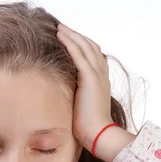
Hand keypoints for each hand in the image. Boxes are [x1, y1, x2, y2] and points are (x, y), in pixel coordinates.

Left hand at [56, 23, 112, 153]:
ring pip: (85, 47)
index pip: (94, 56)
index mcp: (101, 81)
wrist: (98, 133)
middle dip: (76, 36)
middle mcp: (101, 74)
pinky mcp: (90, 78)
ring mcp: (97, 75)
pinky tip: (60, 36)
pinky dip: (70, 43)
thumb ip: (78, 97)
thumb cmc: (89, 127)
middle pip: (90, 46)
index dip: (83, 45)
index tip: (70, 39)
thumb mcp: (83, 107)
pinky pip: (79, 54)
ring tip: (59, 28)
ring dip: (72, 35)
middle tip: (62, 28)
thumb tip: (67, 98)